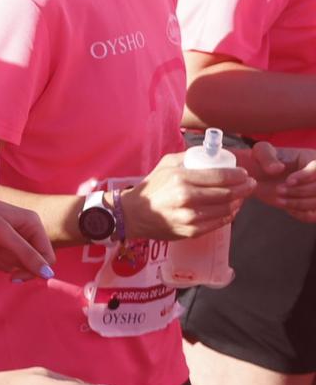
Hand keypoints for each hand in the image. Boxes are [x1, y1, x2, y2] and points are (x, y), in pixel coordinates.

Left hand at [0, 200, 53, 279]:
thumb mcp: (3, 234)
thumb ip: (26, 253)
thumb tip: (48, 274)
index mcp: (33, 224)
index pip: (47, 257)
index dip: (33, 270)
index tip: (15, 277)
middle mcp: (26, 230)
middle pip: (28, 262)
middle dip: (8, 259)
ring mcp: (12, 238)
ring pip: (12, 263)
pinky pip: (0, 260)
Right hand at [120, 151, 252, 239]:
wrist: (133, 215)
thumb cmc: (152, 187)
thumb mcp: (165, 165)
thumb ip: (188, 157)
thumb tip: (212, 153)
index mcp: (181, 179)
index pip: (219, 176)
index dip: (237, 175)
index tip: (245, 173)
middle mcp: (187, 198)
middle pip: (227, 193)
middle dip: (244, 188)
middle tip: (250, 184)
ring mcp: (190, 217)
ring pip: (226, 209)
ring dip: (239, 202)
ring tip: (241, 196)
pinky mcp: (192, 231)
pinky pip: (219, 223)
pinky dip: (229, 215)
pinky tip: (231, 209)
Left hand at [248, 141, 315, 221]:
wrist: (260, 177)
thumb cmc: (262, 161)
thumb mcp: (260, 152)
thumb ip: (266, 156)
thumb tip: (277, 169)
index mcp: (311, 158)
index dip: (304, 176)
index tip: (288, 181)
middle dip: (299, 191)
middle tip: (278, 190)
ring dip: (300, 204)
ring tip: (279, 200)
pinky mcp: (312, 206)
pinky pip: (315, 215)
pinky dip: (303, 214)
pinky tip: (288, 208)